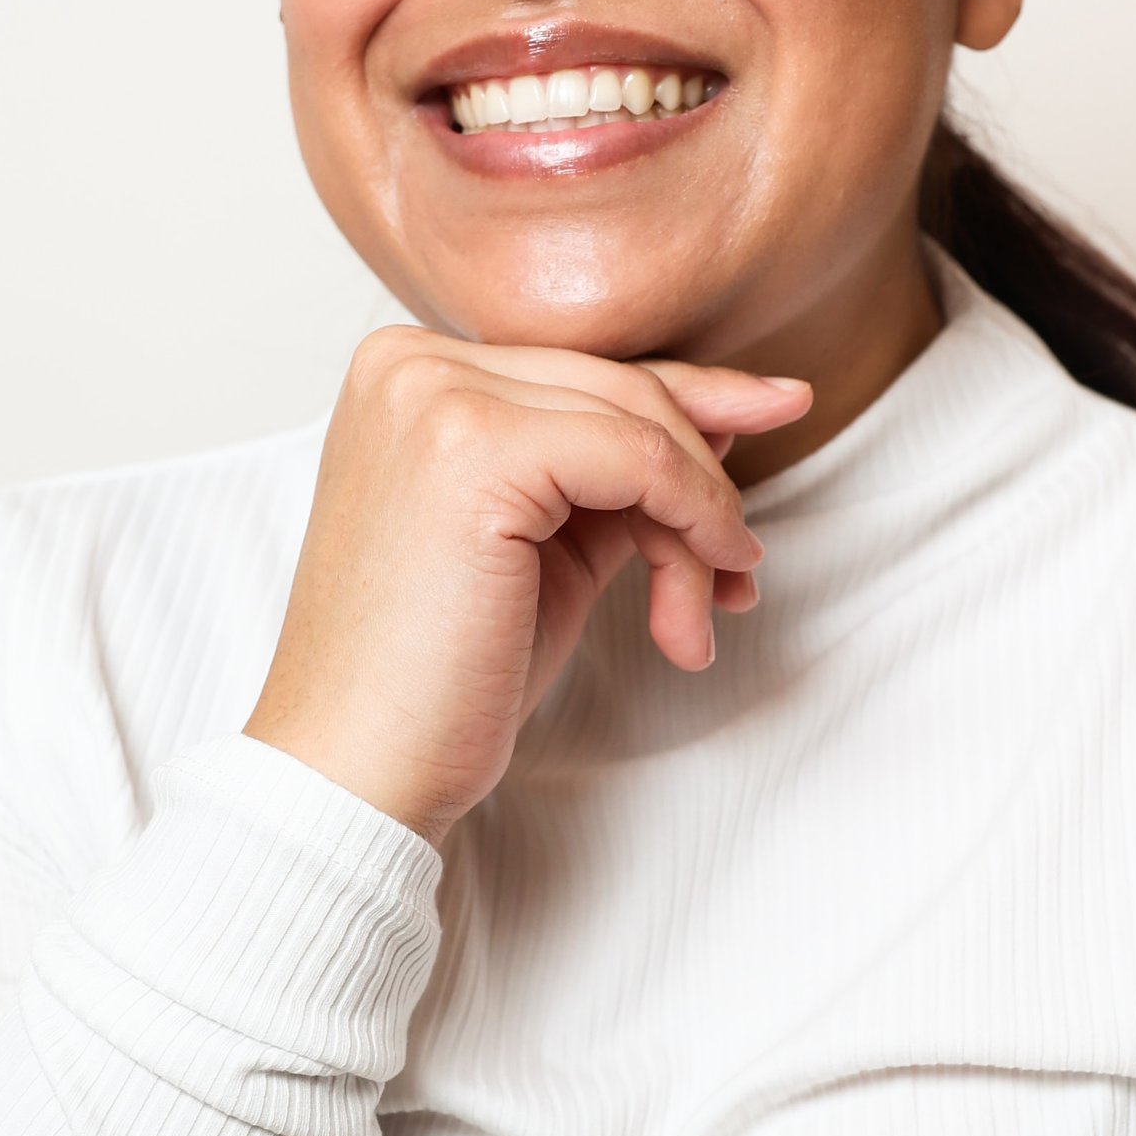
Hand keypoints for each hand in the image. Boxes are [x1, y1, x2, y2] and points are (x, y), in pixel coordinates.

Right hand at [247, 330, 808, 840]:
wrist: (357, 771)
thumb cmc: (439, 678)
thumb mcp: (543, 545)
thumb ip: (614, 475)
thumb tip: (723, 423)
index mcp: (404, 372)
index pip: (580, 371)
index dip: (688, 408)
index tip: (778, 410)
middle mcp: (408, 364)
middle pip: (617, 387)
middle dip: (701, 484)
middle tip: (741, 572)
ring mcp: (433, 396)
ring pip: (638, 424)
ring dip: (698, 526)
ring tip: (697, 619)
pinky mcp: (471, 447)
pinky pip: (638, 460)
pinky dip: (690, 525)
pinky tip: (694, 604)